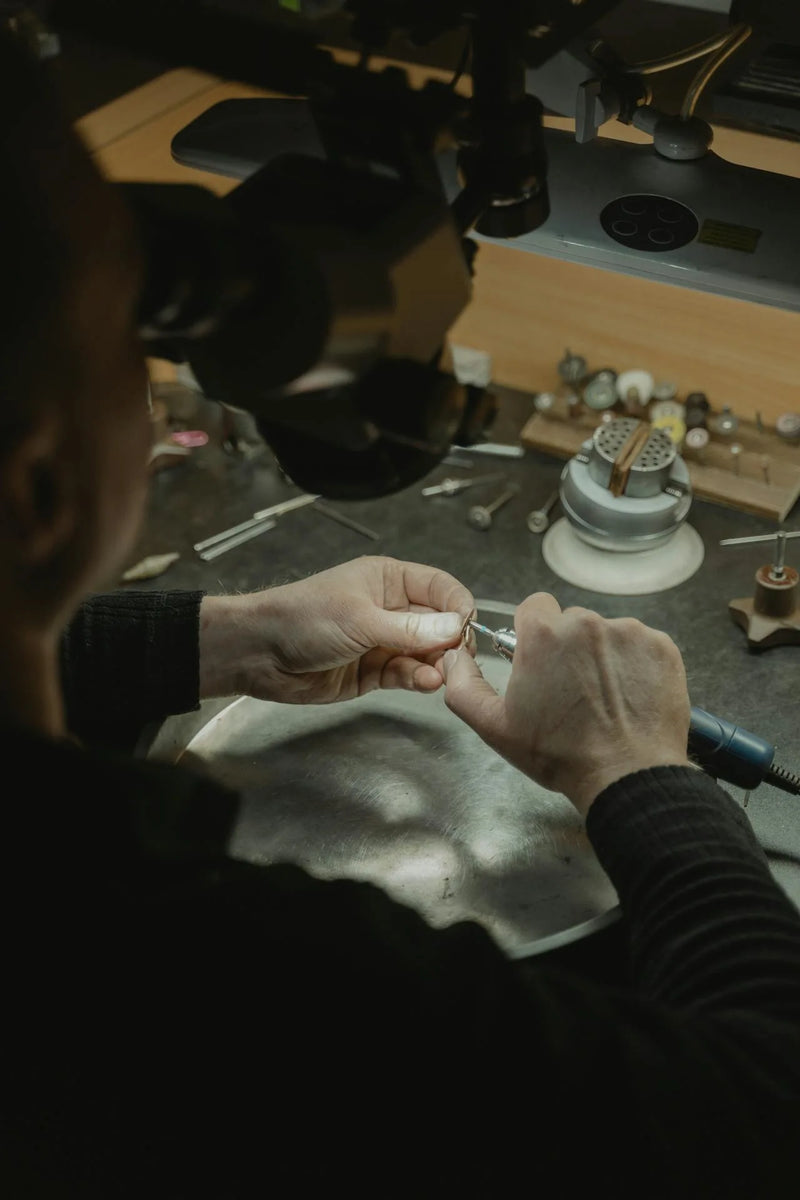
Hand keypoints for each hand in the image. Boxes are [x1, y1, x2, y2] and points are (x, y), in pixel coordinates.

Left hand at [198, 555, 474, 704]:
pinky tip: (426, 682)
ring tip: (440, 675)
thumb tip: (456, 628)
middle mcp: (390, 609)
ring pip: (426, 653)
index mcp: (388, 580)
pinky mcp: (374, 672)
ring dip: (436, 664)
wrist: (259, 653)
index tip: (469, 626)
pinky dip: (419, 679)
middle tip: (460, 659)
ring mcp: (383, 642)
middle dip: (452, 641)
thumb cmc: (302, 618)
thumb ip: (410, 628)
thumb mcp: (360, 618)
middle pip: (438, 624)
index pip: (439, 587)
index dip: (457, 605)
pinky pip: (407, 674)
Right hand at [442, 592, 691, 815]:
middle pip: (571, 620)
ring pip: (606, 632)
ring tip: (603, 697)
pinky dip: (634, 665)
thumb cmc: (560, 754)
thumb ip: (463, 686)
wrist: (627, 774)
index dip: (533, 635)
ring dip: (602, 656)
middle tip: (570, 689)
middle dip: (568, 647)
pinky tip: (628, 696)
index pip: (533, 607)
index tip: (539, 661)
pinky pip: (640, 645)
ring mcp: (629, 632)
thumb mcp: (494, 727)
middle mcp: (586, 623)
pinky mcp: (661, 646)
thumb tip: (454, 657)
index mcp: (543, 635)